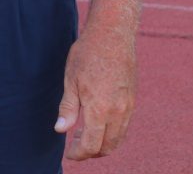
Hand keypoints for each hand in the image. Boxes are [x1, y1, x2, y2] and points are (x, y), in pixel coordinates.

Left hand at [55, 27, 137, 158]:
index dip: (78, 153)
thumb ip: (68, 109)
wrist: (112, 37)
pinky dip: (112, 133)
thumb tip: (60, 130)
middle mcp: (117, 113)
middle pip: (107, 146)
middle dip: (90, 152)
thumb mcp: (70, 80)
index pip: (90, 144)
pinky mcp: (132, 101)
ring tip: (83, 136)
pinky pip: (124, 127)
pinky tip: (97, 124)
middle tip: (74, 147)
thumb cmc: (87, 55)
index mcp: (99, 109)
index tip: (69, 154)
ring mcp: (128, 108)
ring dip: (102, 144)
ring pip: (117, 139)